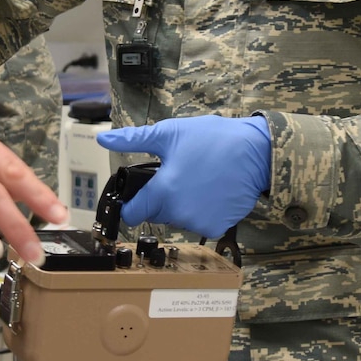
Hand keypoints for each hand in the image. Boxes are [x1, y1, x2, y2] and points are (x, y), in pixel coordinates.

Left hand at [96, 114, 270, 238]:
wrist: (257, 152)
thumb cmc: (213, 139)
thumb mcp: (169, 133)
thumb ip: (133, 139)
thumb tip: (103, 139)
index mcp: (162, 192)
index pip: (132, 213)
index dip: (132, 201)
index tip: (140, 191)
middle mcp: (178, 214)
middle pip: (156, 213)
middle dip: (160, 197)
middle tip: (177, 173)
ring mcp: (199, 223)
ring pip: (177, 218)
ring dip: (181, 204)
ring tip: (197, 179)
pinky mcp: (217, 227)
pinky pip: (199, 223)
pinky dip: (202, 211)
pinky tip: (211, 191)